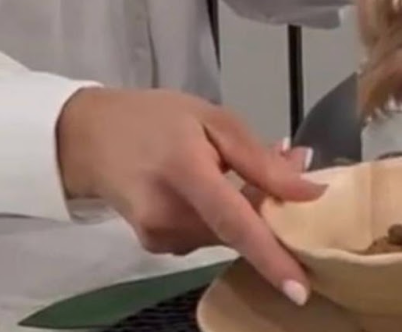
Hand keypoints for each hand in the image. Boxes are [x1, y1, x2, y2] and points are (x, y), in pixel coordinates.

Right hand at [56, 87, 325, 304]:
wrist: (87, 138)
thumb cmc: (155, 119)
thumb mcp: (214, 119)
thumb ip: (261, 159)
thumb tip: (309, 191)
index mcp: (185, 173)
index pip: (235, 223)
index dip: (271, 256)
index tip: (301, 286)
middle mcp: (169, 216)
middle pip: (240, 230)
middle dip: (274, 209)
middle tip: (291, 162)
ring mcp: (160, 237)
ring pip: (229, 234)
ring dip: (250, 209)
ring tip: (242, 166)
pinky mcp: (158, 246)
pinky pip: (210, 235)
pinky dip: (226, 216)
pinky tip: (218, 185)